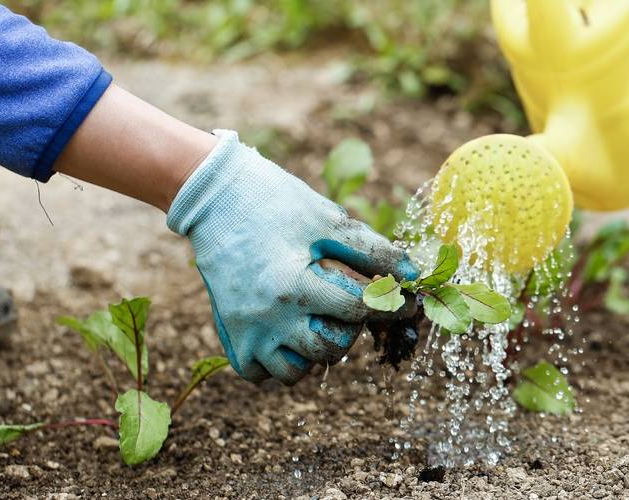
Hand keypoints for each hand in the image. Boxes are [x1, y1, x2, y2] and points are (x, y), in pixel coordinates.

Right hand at [167, 130, 417, 383]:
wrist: (214, 197)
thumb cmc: (276, 203)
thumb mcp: (328, 220)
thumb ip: (373, 251)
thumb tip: (413, 276)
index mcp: (294, 285)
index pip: (359, 311)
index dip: (391, 305)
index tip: (406, 301)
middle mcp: (267, 317)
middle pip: (331, 349)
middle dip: (351, 329)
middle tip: (349, 305)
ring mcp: (245, 331)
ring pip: (296, 372)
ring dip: (317, 351)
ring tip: (319, 320)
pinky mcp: (229, 336)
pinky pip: (262, 374)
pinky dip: (281, 362)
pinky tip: (291, 334)